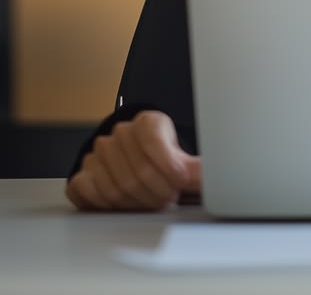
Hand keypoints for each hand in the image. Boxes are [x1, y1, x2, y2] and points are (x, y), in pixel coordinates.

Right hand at [66, 110, 201, 210]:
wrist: (137, 155)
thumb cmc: (162, 157)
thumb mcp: (182, 155)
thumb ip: (196, 168)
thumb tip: (213, 179)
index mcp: (148, 122)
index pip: (156, 144)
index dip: (171, 168)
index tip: (183, 182)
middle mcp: (120, 133)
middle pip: (139, 172)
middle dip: (158, 193)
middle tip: (170, 201)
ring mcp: (98, 153)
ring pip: (116, 188)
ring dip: (137, 204)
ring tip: (153, 204)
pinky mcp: (82, 173)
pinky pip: (87, 192)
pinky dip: (106, 205)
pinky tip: (125, 205)